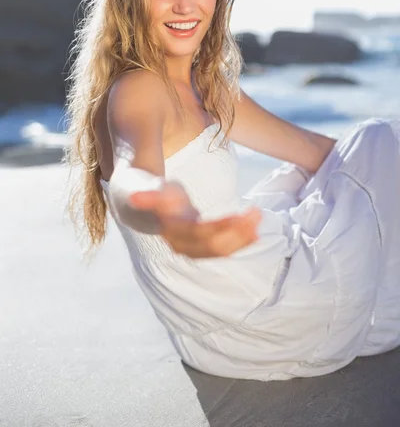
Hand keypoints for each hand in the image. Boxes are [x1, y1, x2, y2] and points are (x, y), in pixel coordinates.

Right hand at [130, 182, 260, 257]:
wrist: (133, 200)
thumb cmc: (140, 187)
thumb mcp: (142, 184)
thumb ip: (146, 192)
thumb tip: (136, 198)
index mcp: (167, 227)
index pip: (194, 232)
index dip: (219, 227)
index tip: (238, 217)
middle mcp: (178, 241)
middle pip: (209, 244)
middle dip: (234, 232)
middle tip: (256, 213)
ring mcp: (189, 244)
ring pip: (217, 249)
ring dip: (240, 237)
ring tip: (258, 218)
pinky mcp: (198, 242)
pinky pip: (220, 247)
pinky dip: (239, 241)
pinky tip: (256, 233)